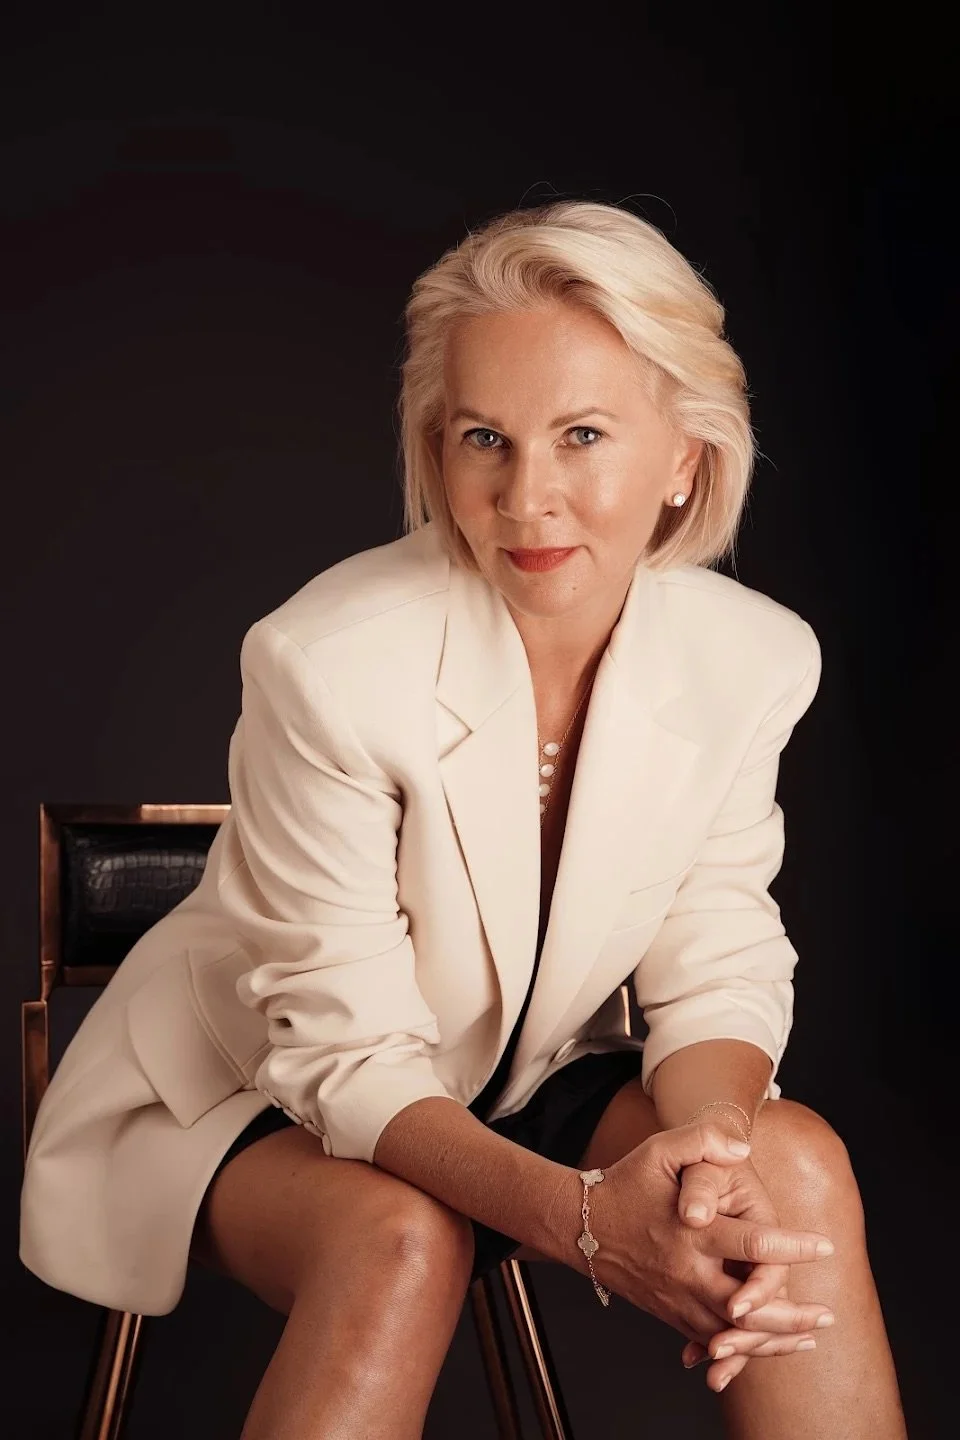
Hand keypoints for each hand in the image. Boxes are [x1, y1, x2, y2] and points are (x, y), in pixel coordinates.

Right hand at [548, 1123, 833, 1393]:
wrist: (581, 1226)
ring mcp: (678, 1299)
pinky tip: (773, 1347)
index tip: (824, 1245)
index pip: (750, 1243)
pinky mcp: (672, 1314)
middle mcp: (686, 1273)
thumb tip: (742, 1148)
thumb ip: (700, 1140)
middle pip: (746, 1307)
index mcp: (690, 1233)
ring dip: (774, 1340)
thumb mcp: (658, 1150)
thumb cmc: (626, 1183)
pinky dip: (745, 1350)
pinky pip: (713, 1341)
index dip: (791, 1246)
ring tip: (811, 1337)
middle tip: (827, 1314)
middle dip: (790, 1315)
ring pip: (732, 1334)